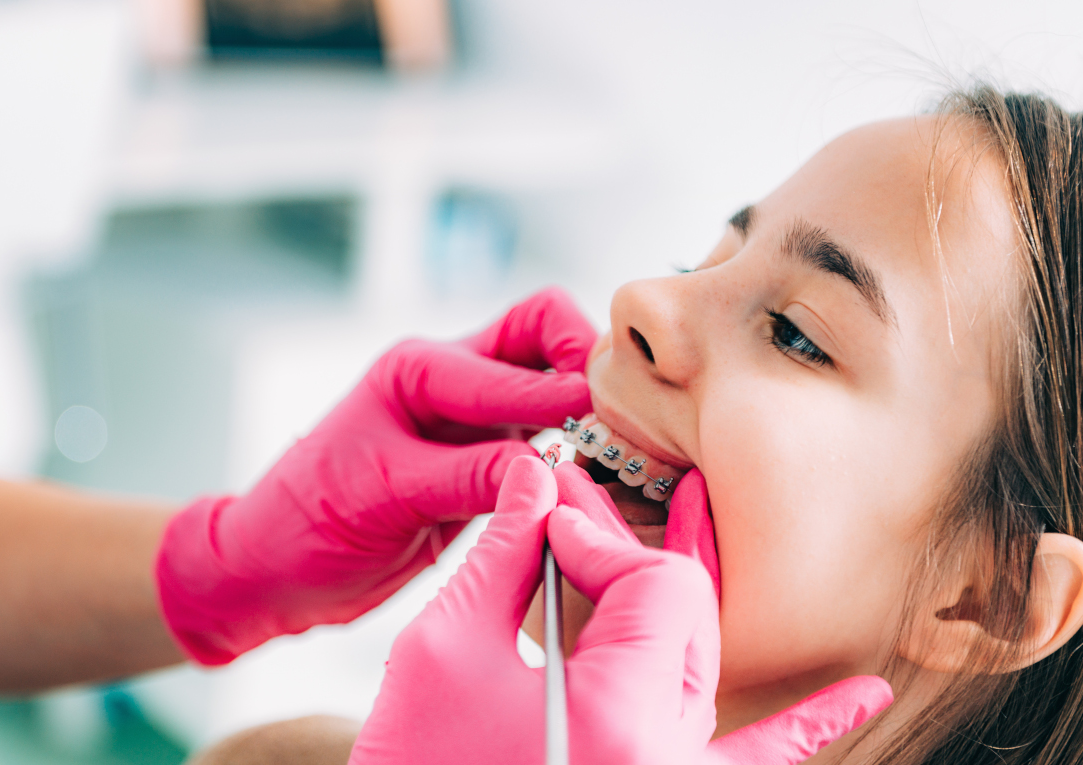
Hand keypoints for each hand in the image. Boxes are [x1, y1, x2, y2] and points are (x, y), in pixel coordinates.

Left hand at [154, 288, 596, 664]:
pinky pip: (544, 439)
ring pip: (552, 383)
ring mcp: (471, 423)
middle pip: (544, 331)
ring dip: (587, 406)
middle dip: (587, 360)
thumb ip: (469, 476)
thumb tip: (548, 467)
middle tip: (618, 414)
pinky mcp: (482, 464)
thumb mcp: (386, 494)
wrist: (274, 570)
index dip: (568, 388)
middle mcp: (451, 382)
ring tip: (618, 448)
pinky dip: (575, 451)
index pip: (519, 355)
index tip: (604, 425)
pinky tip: (591, 479)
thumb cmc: (306, 523)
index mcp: (419, 369)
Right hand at [349, 457, 891, 764]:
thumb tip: (535, 480)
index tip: (543, 523)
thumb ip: (500, 555)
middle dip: (623, 555)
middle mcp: (669, 759)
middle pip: (687, 615)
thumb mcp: (442, 654)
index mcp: (620, 719)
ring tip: (692, 508)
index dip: (598, 536)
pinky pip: (757, 760)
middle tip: (569, 509)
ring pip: (710, 664)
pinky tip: (861, 695)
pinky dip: (806, 727)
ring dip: (691, 590)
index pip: (657, 584)